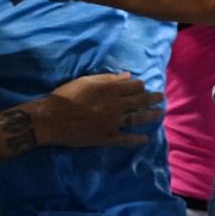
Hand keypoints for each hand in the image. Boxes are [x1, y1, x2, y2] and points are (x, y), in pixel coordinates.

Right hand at [34, 72, 164, 146]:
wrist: (52, 119)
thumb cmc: (66, 96)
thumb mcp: (86, 81)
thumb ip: (108, 79)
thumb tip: (127, 76)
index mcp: (110, 89)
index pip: (134, 86)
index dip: (140, 86)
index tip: (143, 87)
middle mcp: (115, 105)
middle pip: (140, 101)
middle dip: (153, 99)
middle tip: (161, 98)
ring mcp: (113, 123)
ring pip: (137, 119)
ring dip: (151, 116)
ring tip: (159, 114)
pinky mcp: (107, 138)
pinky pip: (127, 139)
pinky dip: (137, 139)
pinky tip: (145, 139)